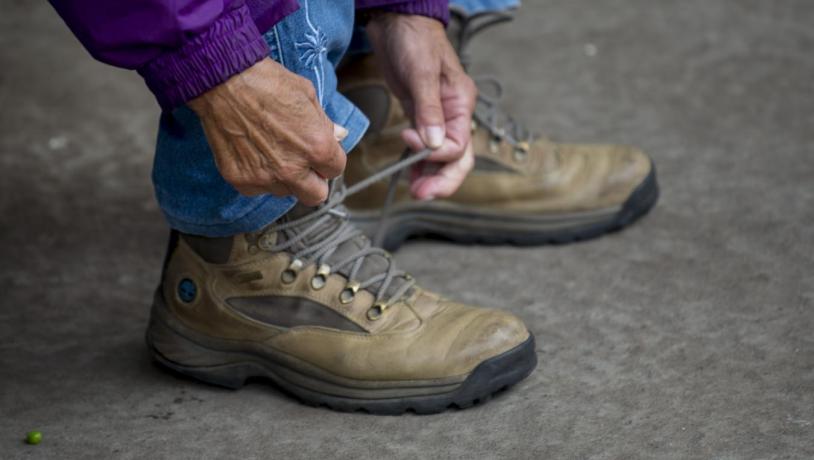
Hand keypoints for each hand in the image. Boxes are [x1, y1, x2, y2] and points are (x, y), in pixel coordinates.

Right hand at [188, 57, 346, 205]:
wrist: (223, 81)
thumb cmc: (267, 82)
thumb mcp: (307, 95)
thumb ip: (324, 123)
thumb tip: (339, 135)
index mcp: (316, 147)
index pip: (335, 170)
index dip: (328, 160)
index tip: (319, 152)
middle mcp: (292, 169)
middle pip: (315, 195)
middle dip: (314, 181)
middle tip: (303, 164)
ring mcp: (264, 177)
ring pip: (285, 191)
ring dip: (284, 178)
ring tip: (271, 150)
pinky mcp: (240, 179)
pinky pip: (257, 188)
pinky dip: (257, 175)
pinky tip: (252, 152)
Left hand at [366, 13, 476, 199]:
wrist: (398, 22)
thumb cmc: (414, 39)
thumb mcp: (422, 72)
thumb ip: (428, 110)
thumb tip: (432, 143)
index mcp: (461, 104)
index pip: (458, 144)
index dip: (435, 152)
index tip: (408, 140)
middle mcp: (453, 115)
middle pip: (458, 159)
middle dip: (442, 180)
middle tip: (422, 193)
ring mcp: (438, 118)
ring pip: (442, 158)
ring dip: (430, 176)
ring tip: (414, 190)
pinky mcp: (420, 117)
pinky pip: (426, 148)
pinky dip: (419, 164)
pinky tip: (409, 174)